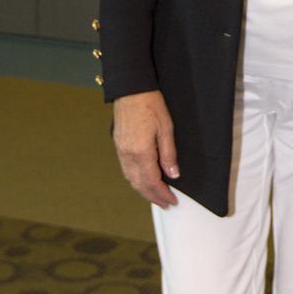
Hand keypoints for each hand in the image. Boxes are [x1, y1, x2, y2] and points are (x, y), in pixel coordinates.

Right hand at [113, 90, 179, 207]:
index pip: (153, 182)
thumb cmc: (150, 104)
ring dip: (143, 191)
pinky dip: (135, 180)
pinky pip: (126, 170)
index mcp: (141, 152)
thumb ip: (169, 153)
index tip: (172, 201)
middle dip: (153, 197)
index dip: (163, 194)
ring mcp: (121, 151)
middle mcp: (128, 155)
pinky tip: (142, 180)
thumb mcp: (166, 127)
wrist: (131, 89)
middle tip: (166, 204)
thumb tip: (174, 174)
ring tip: (156, 196)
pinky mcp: (119, 146)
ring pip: (131, 179)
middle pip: (140, 185)